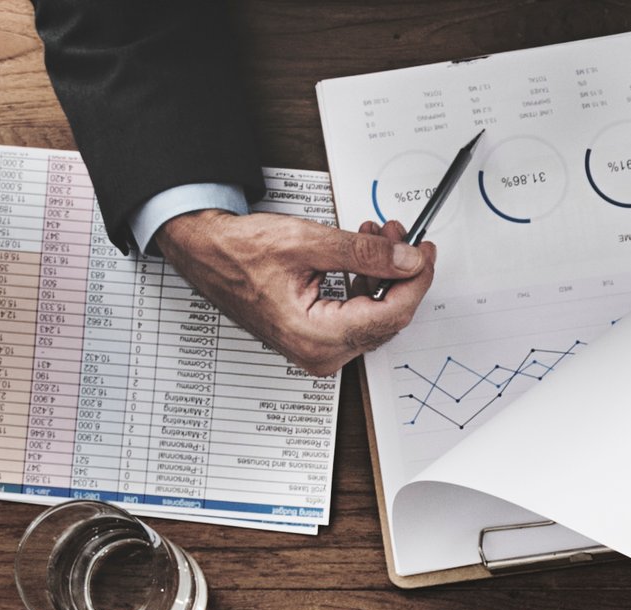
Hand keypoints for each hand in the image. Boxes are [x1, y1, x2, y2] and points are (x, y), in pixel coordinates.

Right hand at [152, 212, 431, 374]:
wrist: (205, 252)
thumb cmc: (237, 252)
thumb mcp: (307, 243)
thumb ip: (364, 253)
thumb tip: (406, 260)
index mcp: (316, 337)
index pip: (391, 315)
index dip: (415, 281)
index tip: (425, 254)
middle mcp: (320, 352)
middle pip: (386, 317)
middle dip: (399, 273)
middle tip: (404, 237)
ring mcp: (319, 349)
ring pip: (374, 314)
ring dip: (382, 273)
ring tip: (379, 235)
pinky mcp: (317, 338)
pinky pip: (357, 314)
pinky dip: (365, 284)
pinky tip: (364, 255)